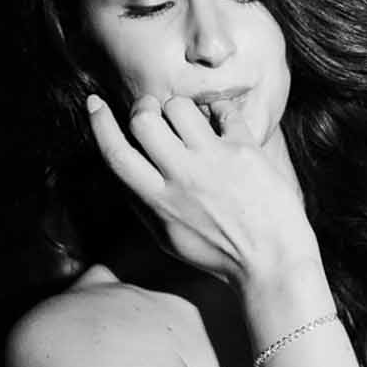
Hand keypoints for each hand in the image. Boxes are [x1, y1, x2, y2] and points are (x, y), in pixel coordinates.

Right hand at [87, 92, 319, 288]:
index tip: (94, 103)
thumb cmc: (219, 254)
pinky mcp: (245, 152)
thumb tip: (122, 172)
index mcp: (158, 201)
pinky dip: (219, 109)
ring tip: (190, 120)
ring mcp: (214, 162)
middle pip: (143, 120)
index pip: (116, 154)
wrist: (271, 263)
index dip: (99, 124)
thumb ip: (143, 205)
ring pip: (180, 107)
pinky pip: (224, 111)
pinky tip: (221, 121)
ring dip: (179, 106)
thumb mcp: (168, 238)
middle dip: (143, 107)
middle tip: (153, 110)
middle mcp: (182, 178)